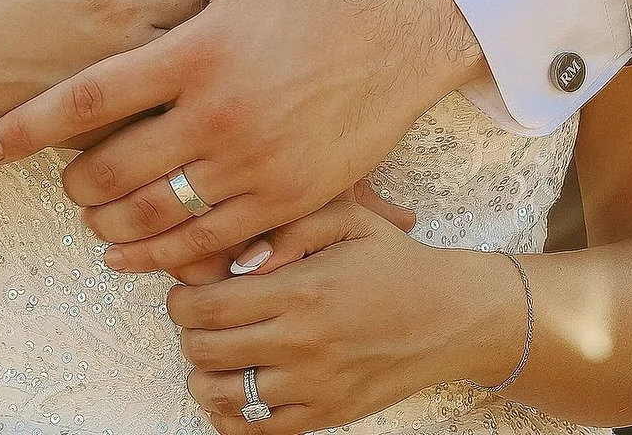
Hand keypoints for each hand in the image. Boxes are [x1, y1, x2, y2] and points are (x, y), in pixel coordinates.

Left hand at [0, 0, 481, 272]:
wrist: (397, 32)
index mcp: (196, 52)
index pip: (93, 97)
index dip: (33, 125)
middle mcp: (218, 114)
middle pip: (115, 169)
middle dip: (72, 182)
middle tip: (60, 180)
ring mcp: (253, 164)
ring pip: (157, 217)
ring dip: (111, 225)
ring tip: (92, 219)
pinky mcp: (285, 199)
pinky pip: (209, 243)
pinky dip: (165, 255)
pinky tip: (139, 254)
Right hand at [0, 0, 205, 139]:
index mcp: (121, 2)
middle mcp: (132, 53)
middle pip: (207, 37)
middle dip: (209, 24)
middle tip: (200, 16)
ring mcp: (125, 102)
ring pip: (192, 84)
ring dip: (194, 67)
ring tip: (185, 53)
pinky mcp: (112, 137)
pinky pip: (162, 121)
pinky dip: (167, 104)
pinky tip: (156, 91)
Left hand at [168, 201, 523, 434]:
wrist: (450, 317)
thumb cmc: (394, 261)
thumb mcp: (348, 218)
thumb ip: (289, 227)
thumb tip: (241, 261)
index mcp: (302, 291)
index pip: (209, 306)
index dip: (181, 300)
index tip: (184, 292)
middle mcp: (303, 344)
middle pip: (205, 351)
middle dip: (188, 333)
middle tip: (197, 319)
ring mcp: (314, 387)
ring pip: (223, 397)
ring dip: (204, 376)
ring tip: (213, 355)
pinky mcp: (326, 417)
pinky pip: (258, 432)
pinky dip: (232, 416)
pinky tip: (236, 390)